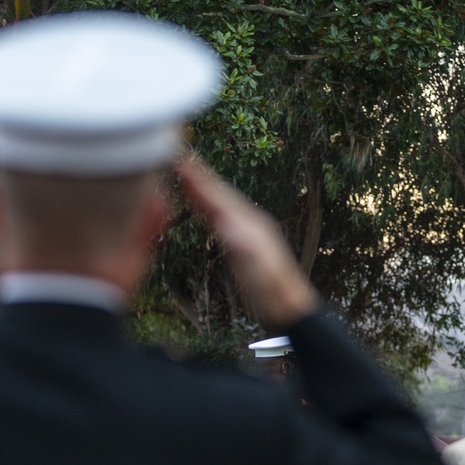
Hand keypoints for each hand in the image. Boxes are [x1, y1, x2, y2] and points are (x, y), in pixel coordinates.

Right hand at [174, 159, 317, 328]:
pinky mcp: (240, 244)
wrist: (286, 307)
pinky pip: (219, 219)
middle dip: (199, 177)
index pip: (219, 196)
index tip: (181, 161)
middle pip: (219, 194)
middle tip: (178, 157)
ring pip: (219, 204)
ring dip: (201, 189)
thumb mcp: (256, 267)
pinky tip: (200, 206)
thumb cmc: (271, 289)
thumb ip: (240, 243)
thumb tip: (222, 221)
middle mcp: (248, 222)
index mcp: (249, 223)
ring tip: (185, 174)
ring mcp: (245, 232)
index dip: (199, 180)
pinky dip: (206, 207)